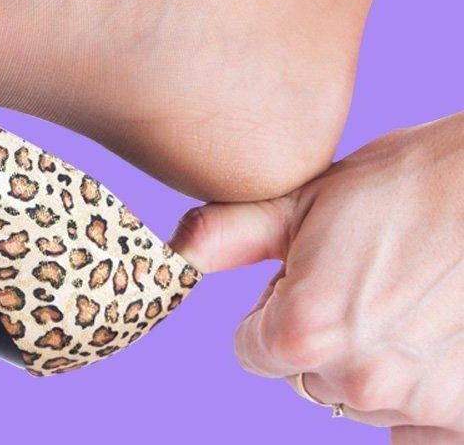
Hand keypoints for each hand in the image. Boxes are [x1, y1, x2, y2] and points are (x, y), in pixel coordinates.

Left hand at [171, 112, 463, 442]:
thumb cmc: (398, 183)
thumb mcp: (304, 201)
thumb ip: (231, 234)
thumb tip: (177, 253)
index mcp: (303, 331)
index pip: (252, 349)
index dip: (275, 309)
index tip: (307, 276)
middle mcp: (357, 379)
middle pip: (303, 374)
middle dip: (318, 335)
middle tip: (359, 278)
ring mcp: (417, 402)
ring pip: (356, 394)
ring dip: (365, 358)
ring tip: (400, 295)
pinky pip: (411, 428)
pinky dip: (412, 394)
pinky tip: (427, 340)